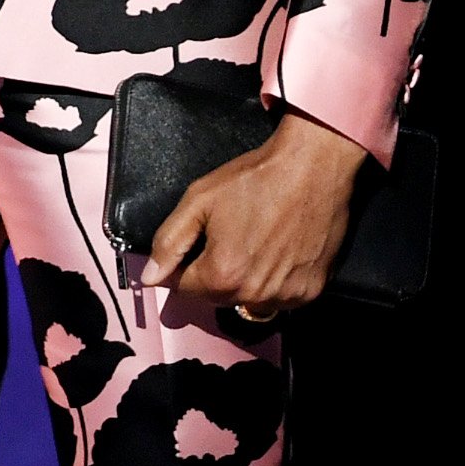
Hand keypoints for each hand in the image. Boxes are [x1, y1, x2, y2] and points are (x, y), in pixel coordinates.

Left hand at [140, 111, 368, 316]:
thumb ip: (169, 242)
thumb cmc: (257, 178)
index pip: (184, 288)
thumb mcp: (200, 199)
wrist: (314, 166)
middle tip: (231, 234)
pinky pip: (281, 297)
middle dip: (216, 272)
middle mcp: (253, 294)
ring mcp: (286, 295)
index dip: (185, 264)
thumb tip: (150, 277)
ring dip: (247, 280)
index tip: (201, 240)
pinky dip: (276, 281)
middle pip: (217, 296)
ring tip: (258, 242)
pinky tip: (280, 251)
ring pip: (249, 299)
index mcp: (221, 275)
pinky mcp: (311, 291)